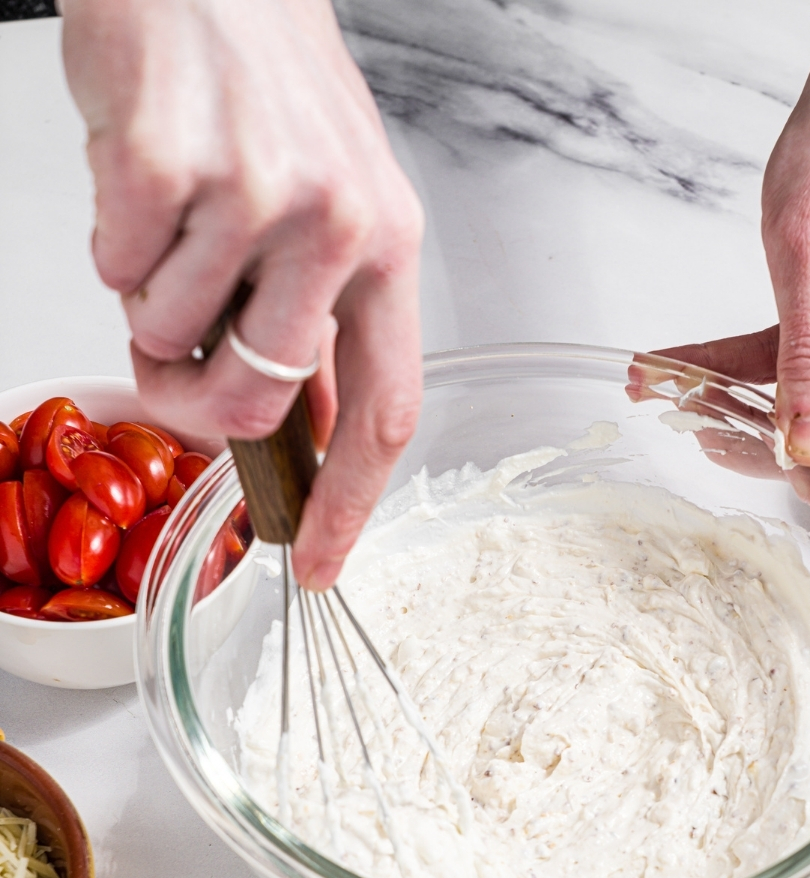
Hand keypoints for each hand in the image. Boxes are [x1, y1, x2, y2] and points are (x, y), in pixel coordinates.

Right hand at [61, 0, 423, 587]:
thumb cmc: (264, 76)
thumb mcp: (335, 195)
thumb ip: (323, 315)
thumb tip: (304, 428)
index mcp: (387, 243)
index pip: (385, 411)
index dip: (347, 503)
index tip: (314, 560)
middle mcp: (335, 224)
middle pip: (256, 402)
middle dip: (195, 403)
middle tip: (171, 360)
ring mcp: (253, 195)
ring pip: (169, 334)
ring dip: (149, 296)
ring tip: (172, 213)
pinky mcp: (166, 167)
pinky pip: (116, 270)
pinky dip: (113, 239)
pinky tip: (143, 174)